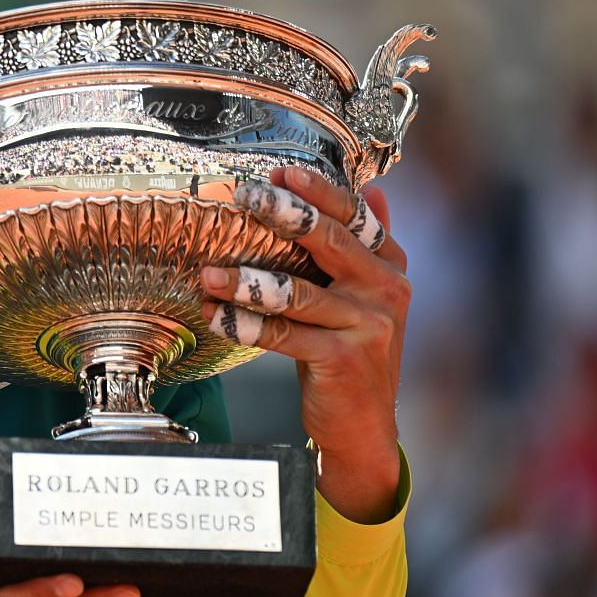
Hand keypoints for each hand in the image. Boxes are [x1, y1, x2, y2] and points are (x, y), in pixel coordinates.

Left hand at [199, 166, 408, 522]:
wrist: (364, 424)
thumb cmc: (350, 351)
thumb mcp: (366, 297)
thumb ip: (366, 246)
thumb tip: (375, 191)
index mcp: (389, 266)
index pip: (354, 217)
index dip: (318, 191)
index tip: (279, 172)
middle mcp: (386, 290)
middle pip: (329, 242)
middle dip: (284, 215)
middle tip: (244, 196)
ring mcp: (367, 326)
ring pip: (296, 292)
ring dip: (245, 280)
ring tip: (207, 272)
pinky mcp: (342, 360)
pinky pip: (283, 335)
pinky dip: (244, 325)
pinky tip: (214, 315)